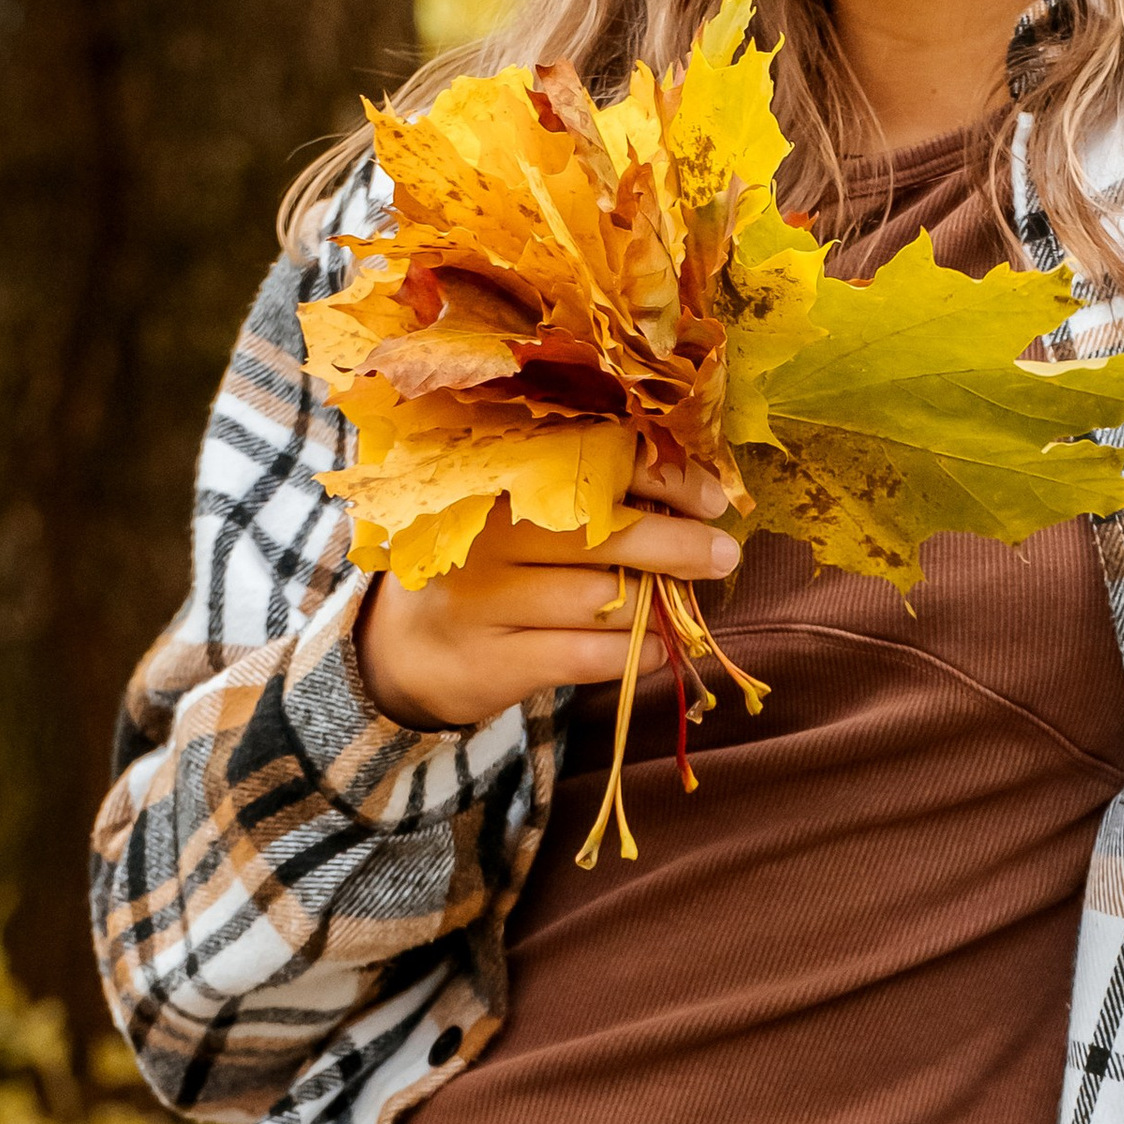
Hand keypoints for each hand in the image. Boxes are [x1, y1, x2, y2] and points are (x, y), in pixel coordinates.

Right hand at [356, 458, 738, 731]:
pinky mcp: (493, 661)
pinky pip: (588, 657)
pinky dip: (637, 655)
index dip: (665, 478)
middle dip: (678, 546)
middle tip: (723, 555)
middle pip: (604, 534)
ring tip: (684, 608)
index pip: (596, 463)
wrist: (400, 649)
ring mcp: (484, 600)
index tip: (711, 499)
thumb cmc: (485, 571)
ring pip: (603, 601)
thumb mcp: (516, 520)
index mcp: (499, 481)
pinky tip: (659, 649)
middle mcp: (487, 534)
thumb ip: (584, 502)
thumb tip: (695, 500)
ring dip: (660, 607)